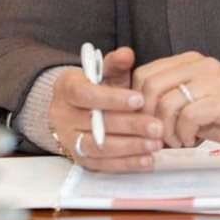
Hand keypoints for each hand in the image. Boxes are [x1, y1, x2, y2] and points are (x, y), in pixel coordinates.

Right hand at [48, 46, 163, 171]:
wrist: (78, 108)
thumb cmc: (96, 87)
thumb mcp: (105, 72)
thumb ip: (116, 64)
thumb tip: (127, 53)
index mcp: (66, 88)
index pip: (85, 94)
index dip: (112, 99)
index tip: (139, 100)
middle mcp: (62, 116)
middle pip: (96, 124)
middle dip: (130, 126)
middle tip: (157, 127)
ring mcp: (69, 139)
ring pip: (99, 148)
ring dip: (130, 147)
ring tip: (155, 144)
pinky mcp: (79, 159)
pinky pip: (102, 165)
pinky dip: (126, 164)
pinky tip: (147, 160)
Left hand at [132, 51, 219, 153]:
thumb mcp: (193, 103)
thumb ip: (168, 100)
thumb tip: (135, 112)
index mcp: (190, 61)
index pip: (144, 74)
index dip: (137, 103)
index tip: (146, 123)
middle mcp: (201, 64)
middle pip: (151, 86)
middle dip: (149, 118)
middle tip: (159, 136)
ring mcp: (215, 80)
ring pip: (168, 103)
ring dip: (167, 131)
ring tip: (178, 141)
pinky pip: (190, 116)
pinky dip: (184, 135)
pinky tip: (192, 142)